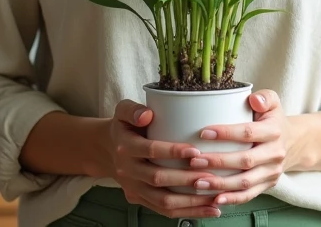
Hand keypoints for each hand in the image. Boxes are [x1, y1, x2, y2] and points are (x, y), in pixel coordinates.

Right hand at [105, 99, 223, 218]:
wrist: (106, 149)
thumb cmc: (125, 126)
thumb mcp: (122, 110)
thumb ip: (132, 110)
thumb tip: (147, 114)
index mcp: (125, 147)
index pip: (150, 150)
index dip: (172, 152)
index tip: (195, 151)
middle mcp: (127, 170)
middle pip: (158, 179)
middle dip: (186, 179)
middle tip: (211, 176)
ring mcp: (133, 188)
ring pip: (162, 200)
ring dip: (190, 201)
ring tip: (214, 197)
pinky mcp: (139, 200)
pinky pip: (163, 210)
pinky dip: (186, 211)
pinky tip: (207, 209)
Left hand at [188, 89, 293, 205]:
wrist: (292, 142)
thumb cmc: (272, 119)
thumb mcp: (273, 102)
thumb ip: (265, 97)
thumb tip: (253, 99)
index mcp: (274, 131)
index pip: (248, 133)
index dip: (226, 133)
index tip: (203, 133)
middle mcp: (275, 154)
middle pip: (245, 160)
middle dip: (217, 161)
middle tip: (194, 160)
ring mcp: (272, 172)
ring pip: (245, 182)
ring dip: (220, 184)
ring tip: (197, 182)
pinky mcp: (268, 185)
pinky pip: (249, 195)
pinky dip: (232, 199)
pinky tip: (214, 199)